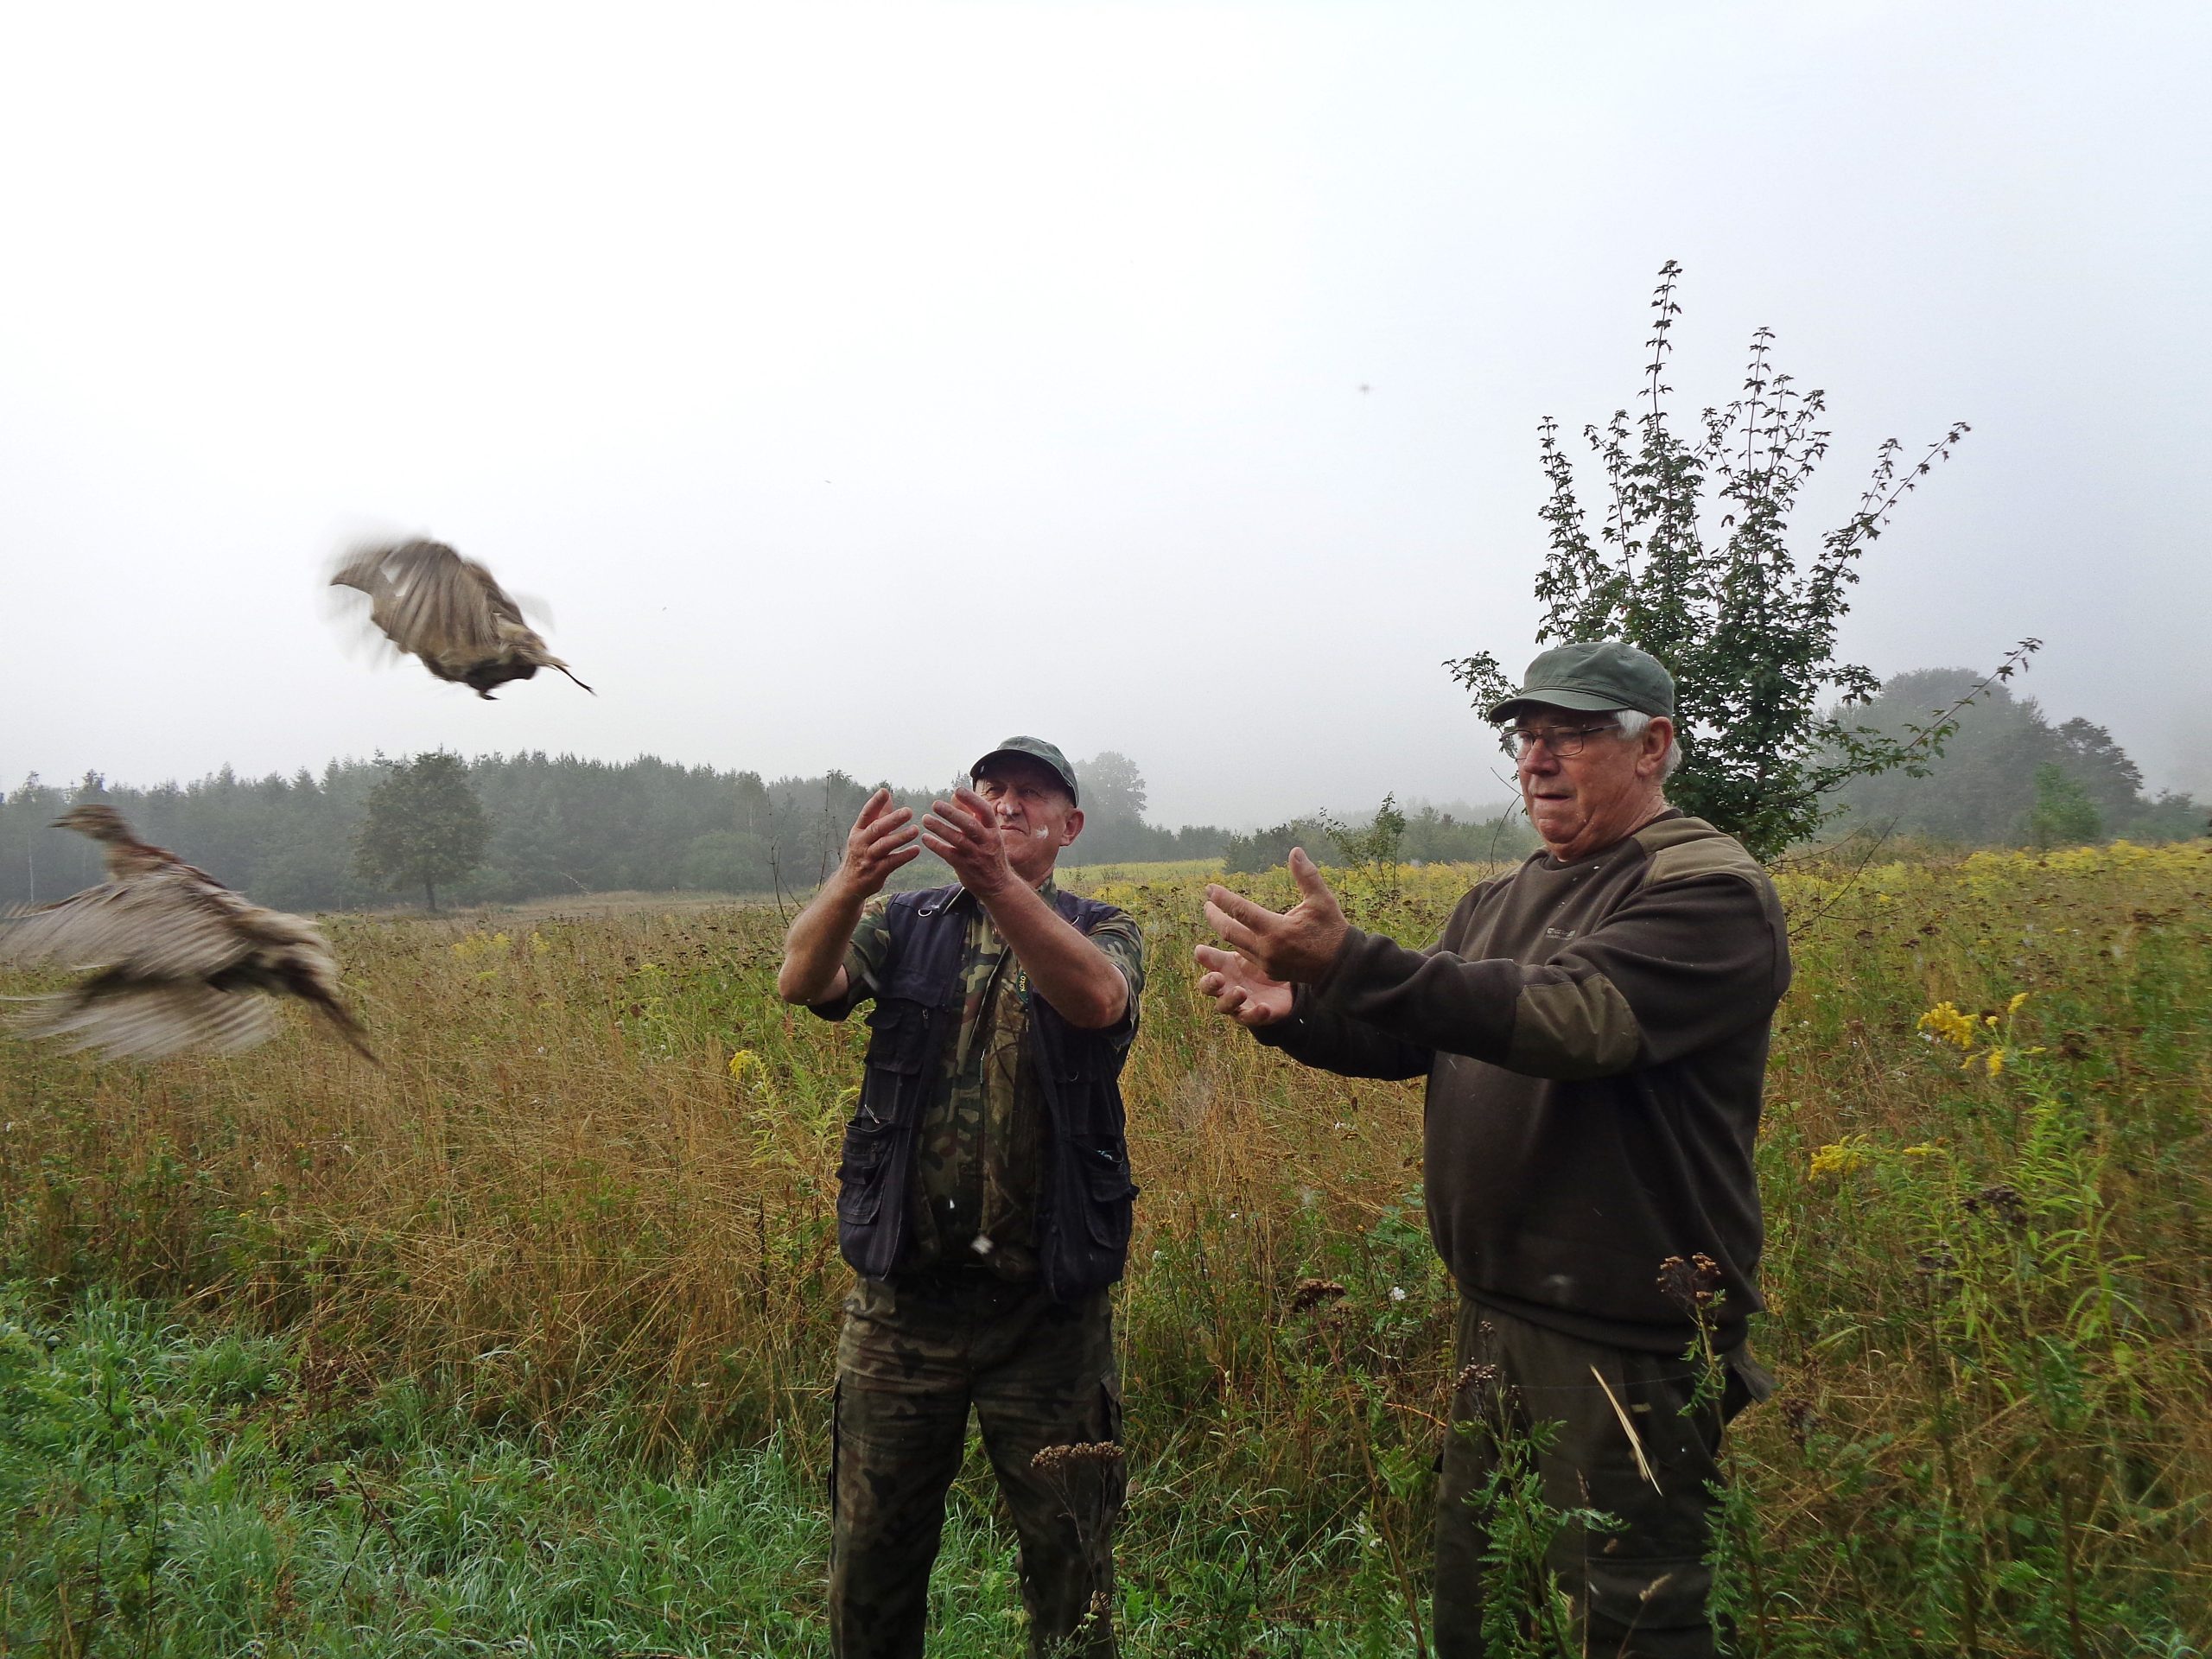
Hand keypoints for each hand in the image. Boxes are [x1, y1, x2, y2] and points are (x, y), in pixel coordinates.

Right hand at [838, 788, 921, 896]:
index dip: (875, 803)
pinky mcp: (876, 872)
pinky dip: (904, 856)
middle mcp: (861, 843)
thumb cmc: (861, 853)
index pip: (866, 814)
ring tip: (915, 830)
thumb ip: (878, 815)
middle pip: (876, 829)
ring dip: (900, 837)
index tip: (884, 792)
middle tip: (908, 811)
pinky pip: (891, 863)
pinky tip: (916, 850)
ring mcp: (868, 858)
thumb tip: (888, 795)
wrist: (849, 884)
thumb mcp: (865, 834)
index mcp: (858, 831)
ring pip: (884, 846)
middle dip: (892, 819)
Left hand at [921, 786, 1016, 896]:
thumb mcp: (987, 833)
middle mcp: (987, 841)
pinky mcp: (965, 867)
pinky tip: (925, 838)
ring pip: (958, 840)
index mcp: (994, 830)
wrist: (998, 884)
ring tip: (926, 819)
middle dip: (952, 813)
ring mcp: (976, 855)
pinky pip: (949, 854)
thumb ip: (971, 815)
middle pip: (970, 825)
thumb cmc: (990, 853)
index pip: (985, 811)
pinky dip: (936, 846)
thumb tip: (954, 796)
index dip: (972, 799)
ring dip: (940, 828)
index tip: (957, 790)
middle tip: (935, 804)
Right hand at [1193, 943, 1293, 1025]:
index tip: (1201, 950)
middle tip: (1217, 977)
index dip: (1202, 957)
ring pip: (1224, 1006)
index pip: (1206, 960)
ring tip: (1240, 991)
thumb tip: (1233, 905)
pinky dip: (1255, 1014)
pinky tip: (1263, 1007)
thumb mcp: (1249, 949)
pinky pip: (1251, 1018)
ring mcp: (1237, 1003)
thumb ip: (1240, 935)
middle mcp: (1225, 986)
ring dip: (1230, 999)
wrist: (1281, 989)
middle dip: (1210, 983)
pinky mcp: (1254, 1015)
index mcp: (1223, 967)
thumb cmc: (1258, 966)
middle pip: (1208, 988)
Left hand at [1202, 848, 1348, 983]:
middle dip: (1213, 916)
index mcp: (1277, 930)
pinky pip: (1246, 955)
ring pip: (1235, 944)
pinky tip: (1235, 932)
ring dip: (1223, 929)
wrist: (1341, 967)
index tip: (1209, 888)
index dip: (1222, 898)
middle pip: (1229, 931)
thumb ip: (1307, 875)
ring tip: (1216, 915)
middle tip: (1206, 903)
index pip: (1240, 911)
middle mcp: (1267, 949)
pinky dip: (1237, 942)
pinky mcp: (1269, 972)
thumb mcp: (1321, 900)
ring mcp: (1266, 963)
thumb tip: (1295, 851)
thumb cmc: (1332, 930)